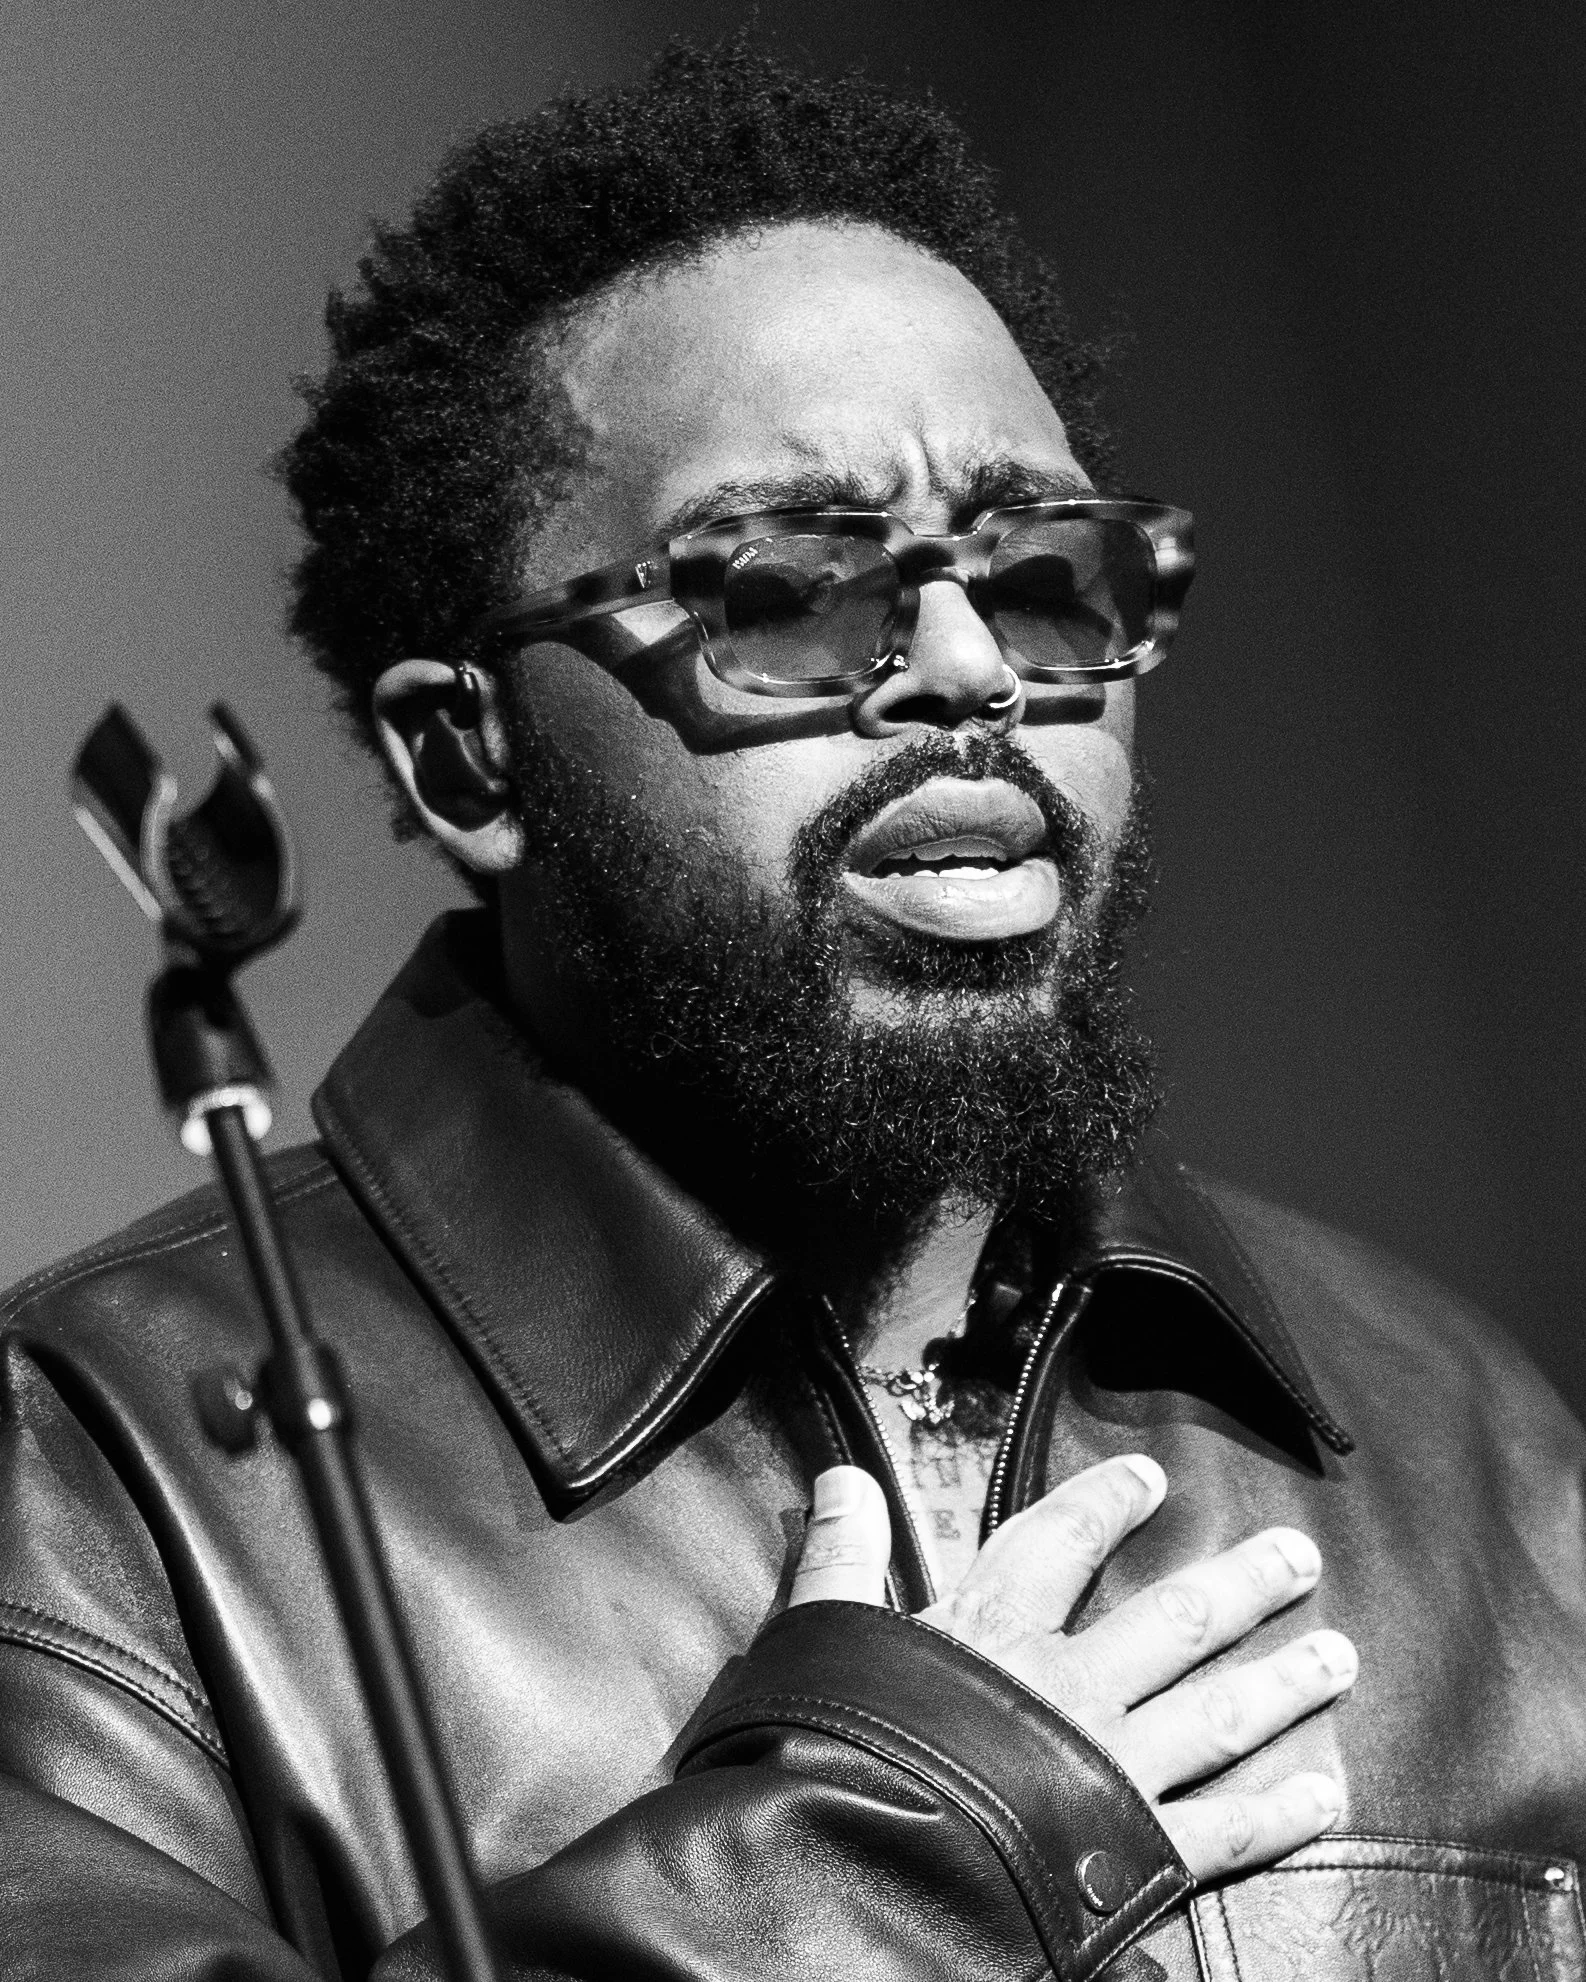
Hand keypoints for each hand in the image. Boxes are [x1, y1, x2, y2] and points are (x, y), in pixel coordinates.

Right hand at [789, 1457, 1355, 1882]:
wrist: (875, 1864)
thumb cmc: (840, 1752)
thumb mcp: (826, 1642)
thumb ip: (841, 1559)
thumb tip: (842, 1479)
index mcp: (996, 1631)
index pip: (1061, 1543)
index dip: (1106, 1504)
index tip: (1151, 1476)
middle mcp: (1073, 1687)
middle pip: (1177, 1621)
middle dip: (1244, 1584)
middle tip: (1301, 1556)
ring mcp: (1117, 1769)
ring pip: (1221, 1714)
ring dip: (1284, 1682)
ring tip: (1338, 1654)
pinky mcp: (1141, 1851)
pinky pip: (1228, 1829)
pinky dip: (1281, 1811)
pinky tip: (1326, 1792)